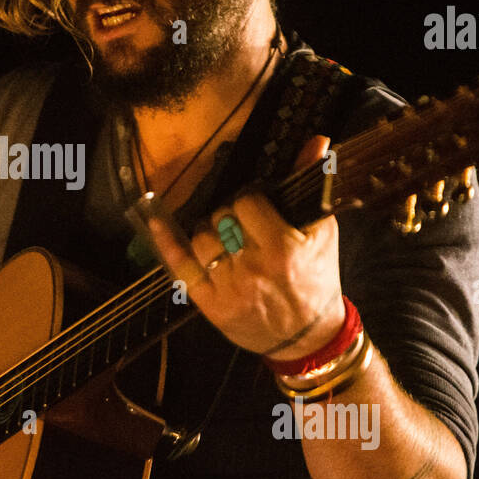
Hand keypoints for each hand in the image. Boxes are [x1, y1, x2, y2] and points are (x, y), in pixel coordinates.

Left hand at [145, 135, 344, 358]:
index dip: (250, 200)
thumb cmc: (317, 280)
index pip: (246, 202)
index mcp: (281, 248)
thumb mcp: (322, 233)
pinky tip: (156, 222)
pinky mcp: (210, 305)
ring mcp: (228, 288)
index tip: (256, 207)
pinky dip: (167, 242)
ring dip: (209, 233)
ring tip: (224, 240)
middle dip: (230, 217)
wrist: (309, 337)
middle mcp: (251, 267)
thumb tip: (317, 140)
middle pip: (221, 218)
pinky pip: (180, 266)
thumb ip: (314, 183)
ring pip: (200, 238)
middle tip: (241, 227)